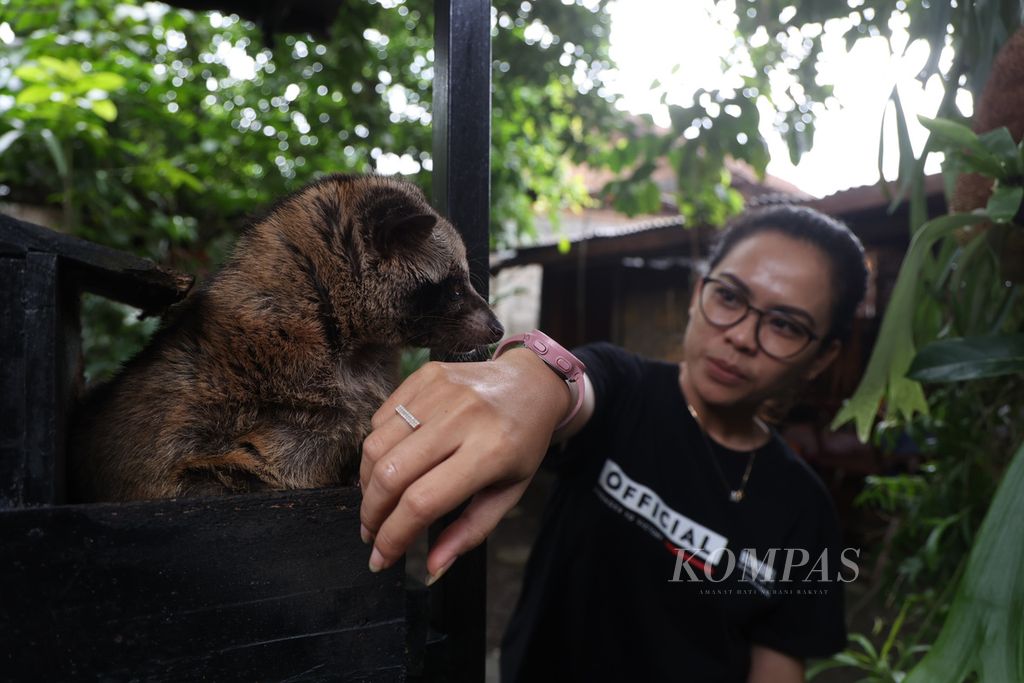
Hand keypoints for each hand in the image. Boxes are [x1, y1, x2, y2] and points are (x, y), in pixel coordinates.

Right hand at [359, 348, 572, 582]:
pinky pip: (381, 417)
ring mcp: (442, 391)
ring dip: (366, 483)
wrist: (531, 384)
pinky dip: (376, 449)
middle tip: (371, 534)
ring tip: (377, 502)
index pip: (423, 502)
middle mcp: (463, 418)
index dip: (393, 536)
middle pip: (392, 474)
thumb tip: (431, 569)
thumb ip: (469, 532)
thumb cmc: (521, 444)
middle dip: (371, 514)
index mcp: (491, 452)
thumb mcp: (507, 493)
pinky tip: (389, 464)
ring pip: (376, 445)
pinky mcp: (425, 374)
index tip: (380, 559)